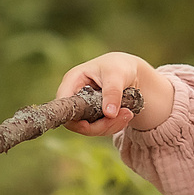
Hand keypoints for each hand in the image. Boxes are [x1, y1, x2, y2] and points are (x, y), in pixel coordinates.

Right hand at [56, 53, 174, 135]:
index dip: (72, 117)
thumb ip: (112, 92)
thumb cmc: (119, 66)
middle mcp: (74, 96)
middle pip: (76, 121)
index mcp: (72, 81)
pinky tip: (126, 115)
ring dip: (110, 126)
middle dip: (100, 124)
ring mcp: (83, 107)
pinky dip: (113, 126)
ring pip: (89, 128)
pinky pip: (99, 128)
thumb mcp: (117, 74)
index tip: (87, 124)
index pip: (63, 104)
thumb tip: (109, 114)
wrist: (130, 71)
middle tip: (124, 115)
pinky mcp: (92, 116)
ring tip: (128, 113)